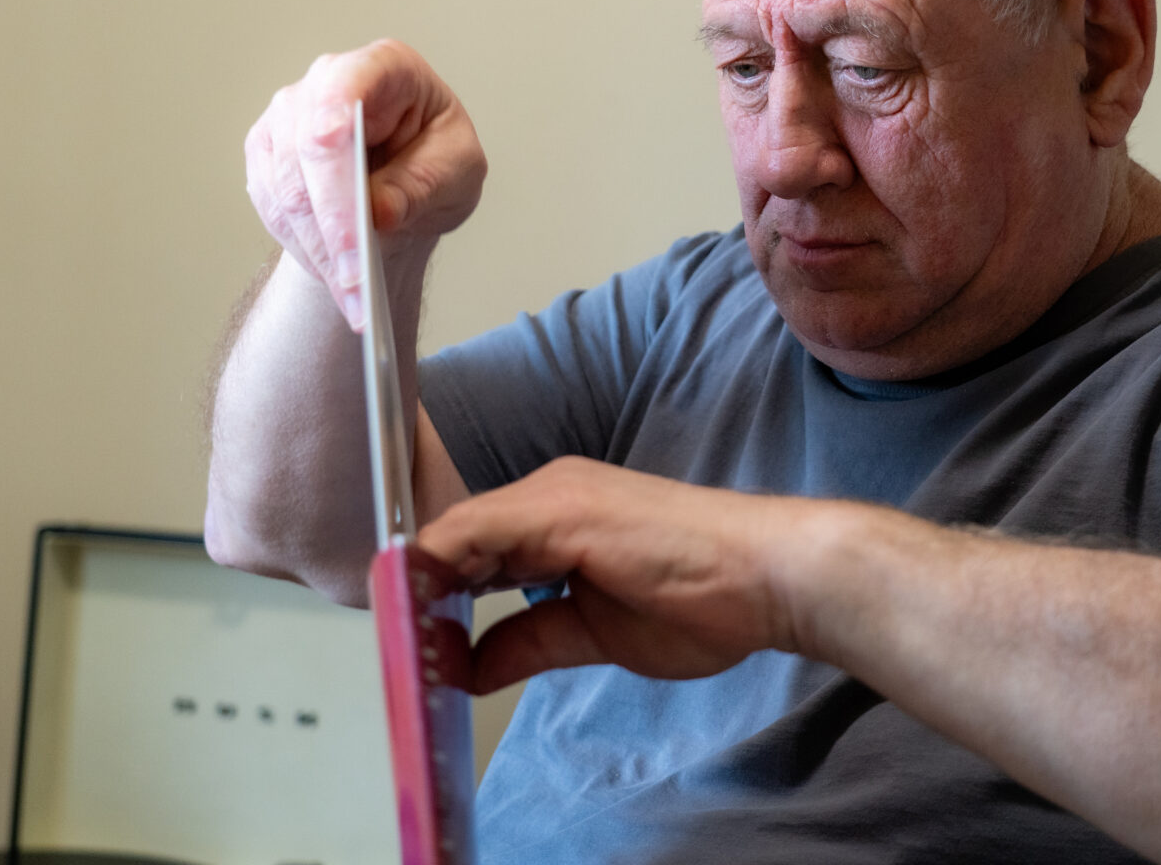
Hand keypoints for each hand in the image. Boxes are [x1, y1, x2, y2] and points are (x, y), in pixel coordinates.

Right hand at [244, 40, 485, 327]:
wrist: (402, 186)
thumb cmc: (436, 160)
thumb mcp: (458, 170)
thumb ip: (422, 185)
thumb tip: (379, 211)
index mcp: (383, 67)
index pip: (344, 92)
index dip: (341, 151)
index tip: (352, 208)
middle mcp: (325, 82)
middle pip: (309, 151)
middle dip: (334, 224)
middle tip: (356, 282)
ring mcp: (287, 119)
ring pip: (286, 188)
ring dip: (320, 249)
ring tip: (354, 297)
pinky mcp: (267, 158)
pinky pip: (274, 209)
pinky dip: (307, 250)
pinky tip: (336, 278)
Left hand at [412, 457, 811, 693]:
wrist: (768, 575)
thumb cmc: (706, 596)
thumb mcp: (593, 633)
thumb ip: (529, 641)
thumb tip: (472, 667)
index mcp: (560, 513)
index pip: (473, 547)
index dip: (432, 589)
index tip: (409, 636)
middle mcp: (551, 491)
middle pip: (457, 537)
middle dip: (417, 591)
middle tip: (391, 645)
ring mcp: (555, 495)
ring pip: (458, 532)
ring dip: (420, 583)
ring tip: (397, 636)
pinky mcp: (562, 510)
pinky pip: (475, 533)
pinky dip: (438, 568)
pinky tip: (418, 604)